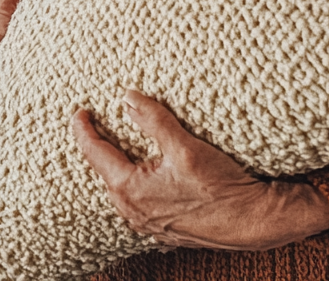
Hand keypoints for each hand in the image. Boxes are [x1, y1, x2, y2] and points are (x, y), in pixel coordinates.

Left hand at [72, 90, 328, 251]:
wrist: (251, 220)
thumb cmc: (219, 186)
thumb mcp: (184, 146)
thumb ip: (153, 120)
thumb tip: (126, 99)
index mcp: (130, 189)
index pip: (96, 154)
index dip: (84, 131)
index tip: (78, 112)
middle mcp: (133, 211)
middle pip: (105, 173)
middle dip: (98, 147)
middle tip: (93, 123)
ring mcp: (148, 224)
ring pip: (121, 189)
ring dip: (117, 165)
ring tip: (115, 144)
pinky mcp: (164, 228)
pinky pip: (137, 202)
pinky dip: (134, 182)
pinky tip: (144, 174)